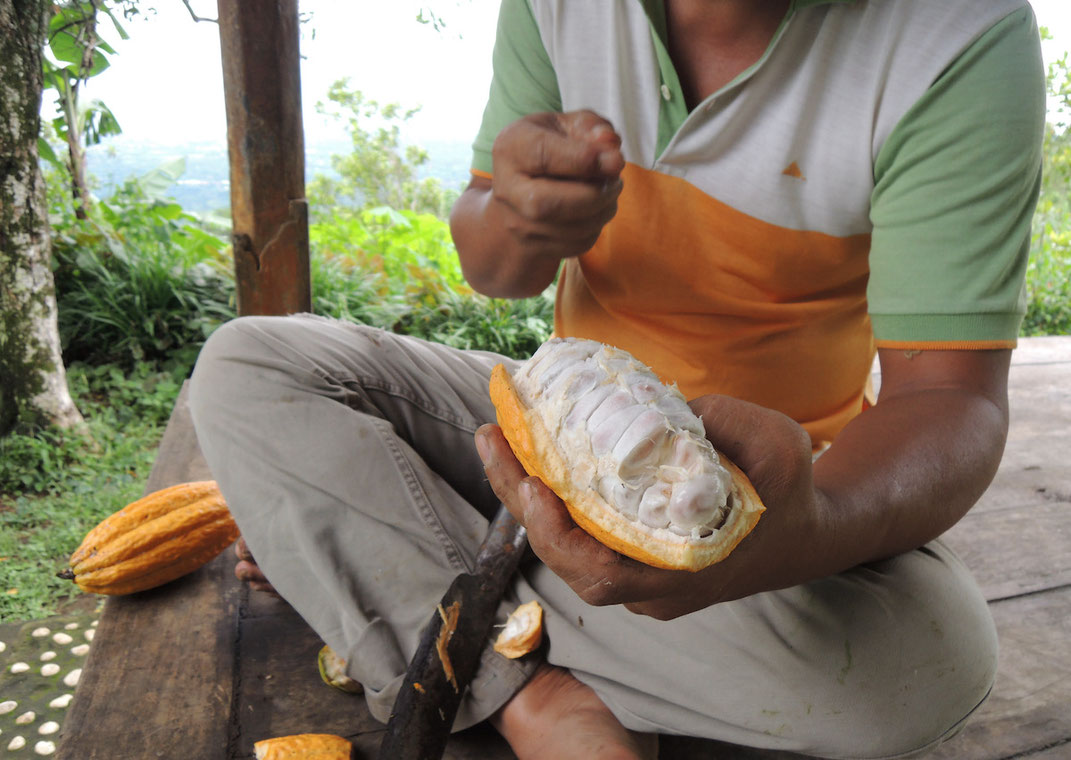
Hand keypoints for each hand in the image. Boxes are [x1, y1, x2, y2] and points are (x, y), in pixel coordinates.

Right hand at [451, 110, 624, 297]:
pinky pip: (579, 243)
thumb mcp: (565, 126)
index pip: (542, 155)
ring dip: (604, 210)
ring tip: (610, 191)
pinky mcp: (536, 246)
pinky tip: (598, 209)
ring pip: (569, 228)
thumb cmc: (549, 150)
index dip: (583, 158)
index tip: (614, 158)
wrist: (522, 192)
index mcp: (510, 148)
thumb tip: (610, 143)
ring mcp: (519, 223)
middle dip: (595, 194)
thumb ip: (591, 126)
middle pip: (548, 203)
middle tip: (616, 181)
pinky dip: (598, 226)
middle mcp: (507, 189)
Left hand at [475, 395, 828, 619]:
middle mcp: (652, 587)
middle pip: (566, 559)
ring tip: (499, 438)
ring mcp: (640, 578)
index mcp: (683, 572)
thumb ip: (720, 422)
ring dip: (527, 495)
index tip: (537, 486)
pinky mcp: (635, 556)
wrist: (805, 532)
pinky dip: (552, 498)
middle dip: (521, 502)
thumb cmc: (789, 490)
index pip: (602, 575)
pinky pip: (582, 533)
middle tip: (492, 439)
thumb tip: (650, 407)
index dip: (560, 536)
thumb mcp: (775, 444)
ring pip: (567, 547)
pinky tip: (532, 454)